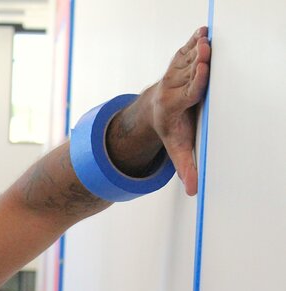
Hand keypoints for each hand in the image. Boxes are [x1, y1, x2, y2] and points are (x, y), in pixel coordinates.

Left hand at [151, 26, 210, 195]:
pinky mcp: (176, 65)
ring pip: (186, 60)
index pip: (188, 92)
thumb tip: (192, 192)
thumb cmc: (169, 130)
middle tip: (205, 48)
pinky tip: (202, 32)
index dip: (197, 81)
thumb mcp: (174, 149)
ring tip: (204, 37)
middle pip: (188, 73)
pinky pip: (184, 52)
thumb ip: (185, 168)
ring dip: (195, 48)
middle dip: (197, 61)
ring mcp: (173, 75)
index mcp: (173, 106)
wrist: (150, 111)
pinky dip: (193, 41)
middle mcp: (171, 88)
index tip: (203, 70)